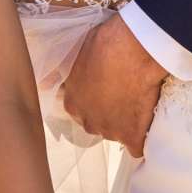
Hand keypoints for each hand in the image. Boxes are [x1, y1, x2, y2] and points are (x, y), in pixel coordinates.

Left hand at [60, 15, 165, 159]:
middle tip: (123, 96)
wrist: (132, 49)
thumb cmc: (104, 45)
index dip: (94, 102)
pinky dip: (142, 139)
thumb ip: (60, 74)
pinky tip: (148, 126)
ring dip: (127, 124)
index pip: (80, 112)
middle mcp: (89, 121)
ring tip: (139, 103)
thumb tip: (43, 84)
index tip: (105, 92)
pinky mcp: (133, 136)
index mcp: (73, 103)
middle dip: (108, 115)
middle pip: (98, 125)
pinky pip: (137, 147)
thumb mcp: (75, 54)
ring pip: (118, 134)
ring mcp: (111, 131)